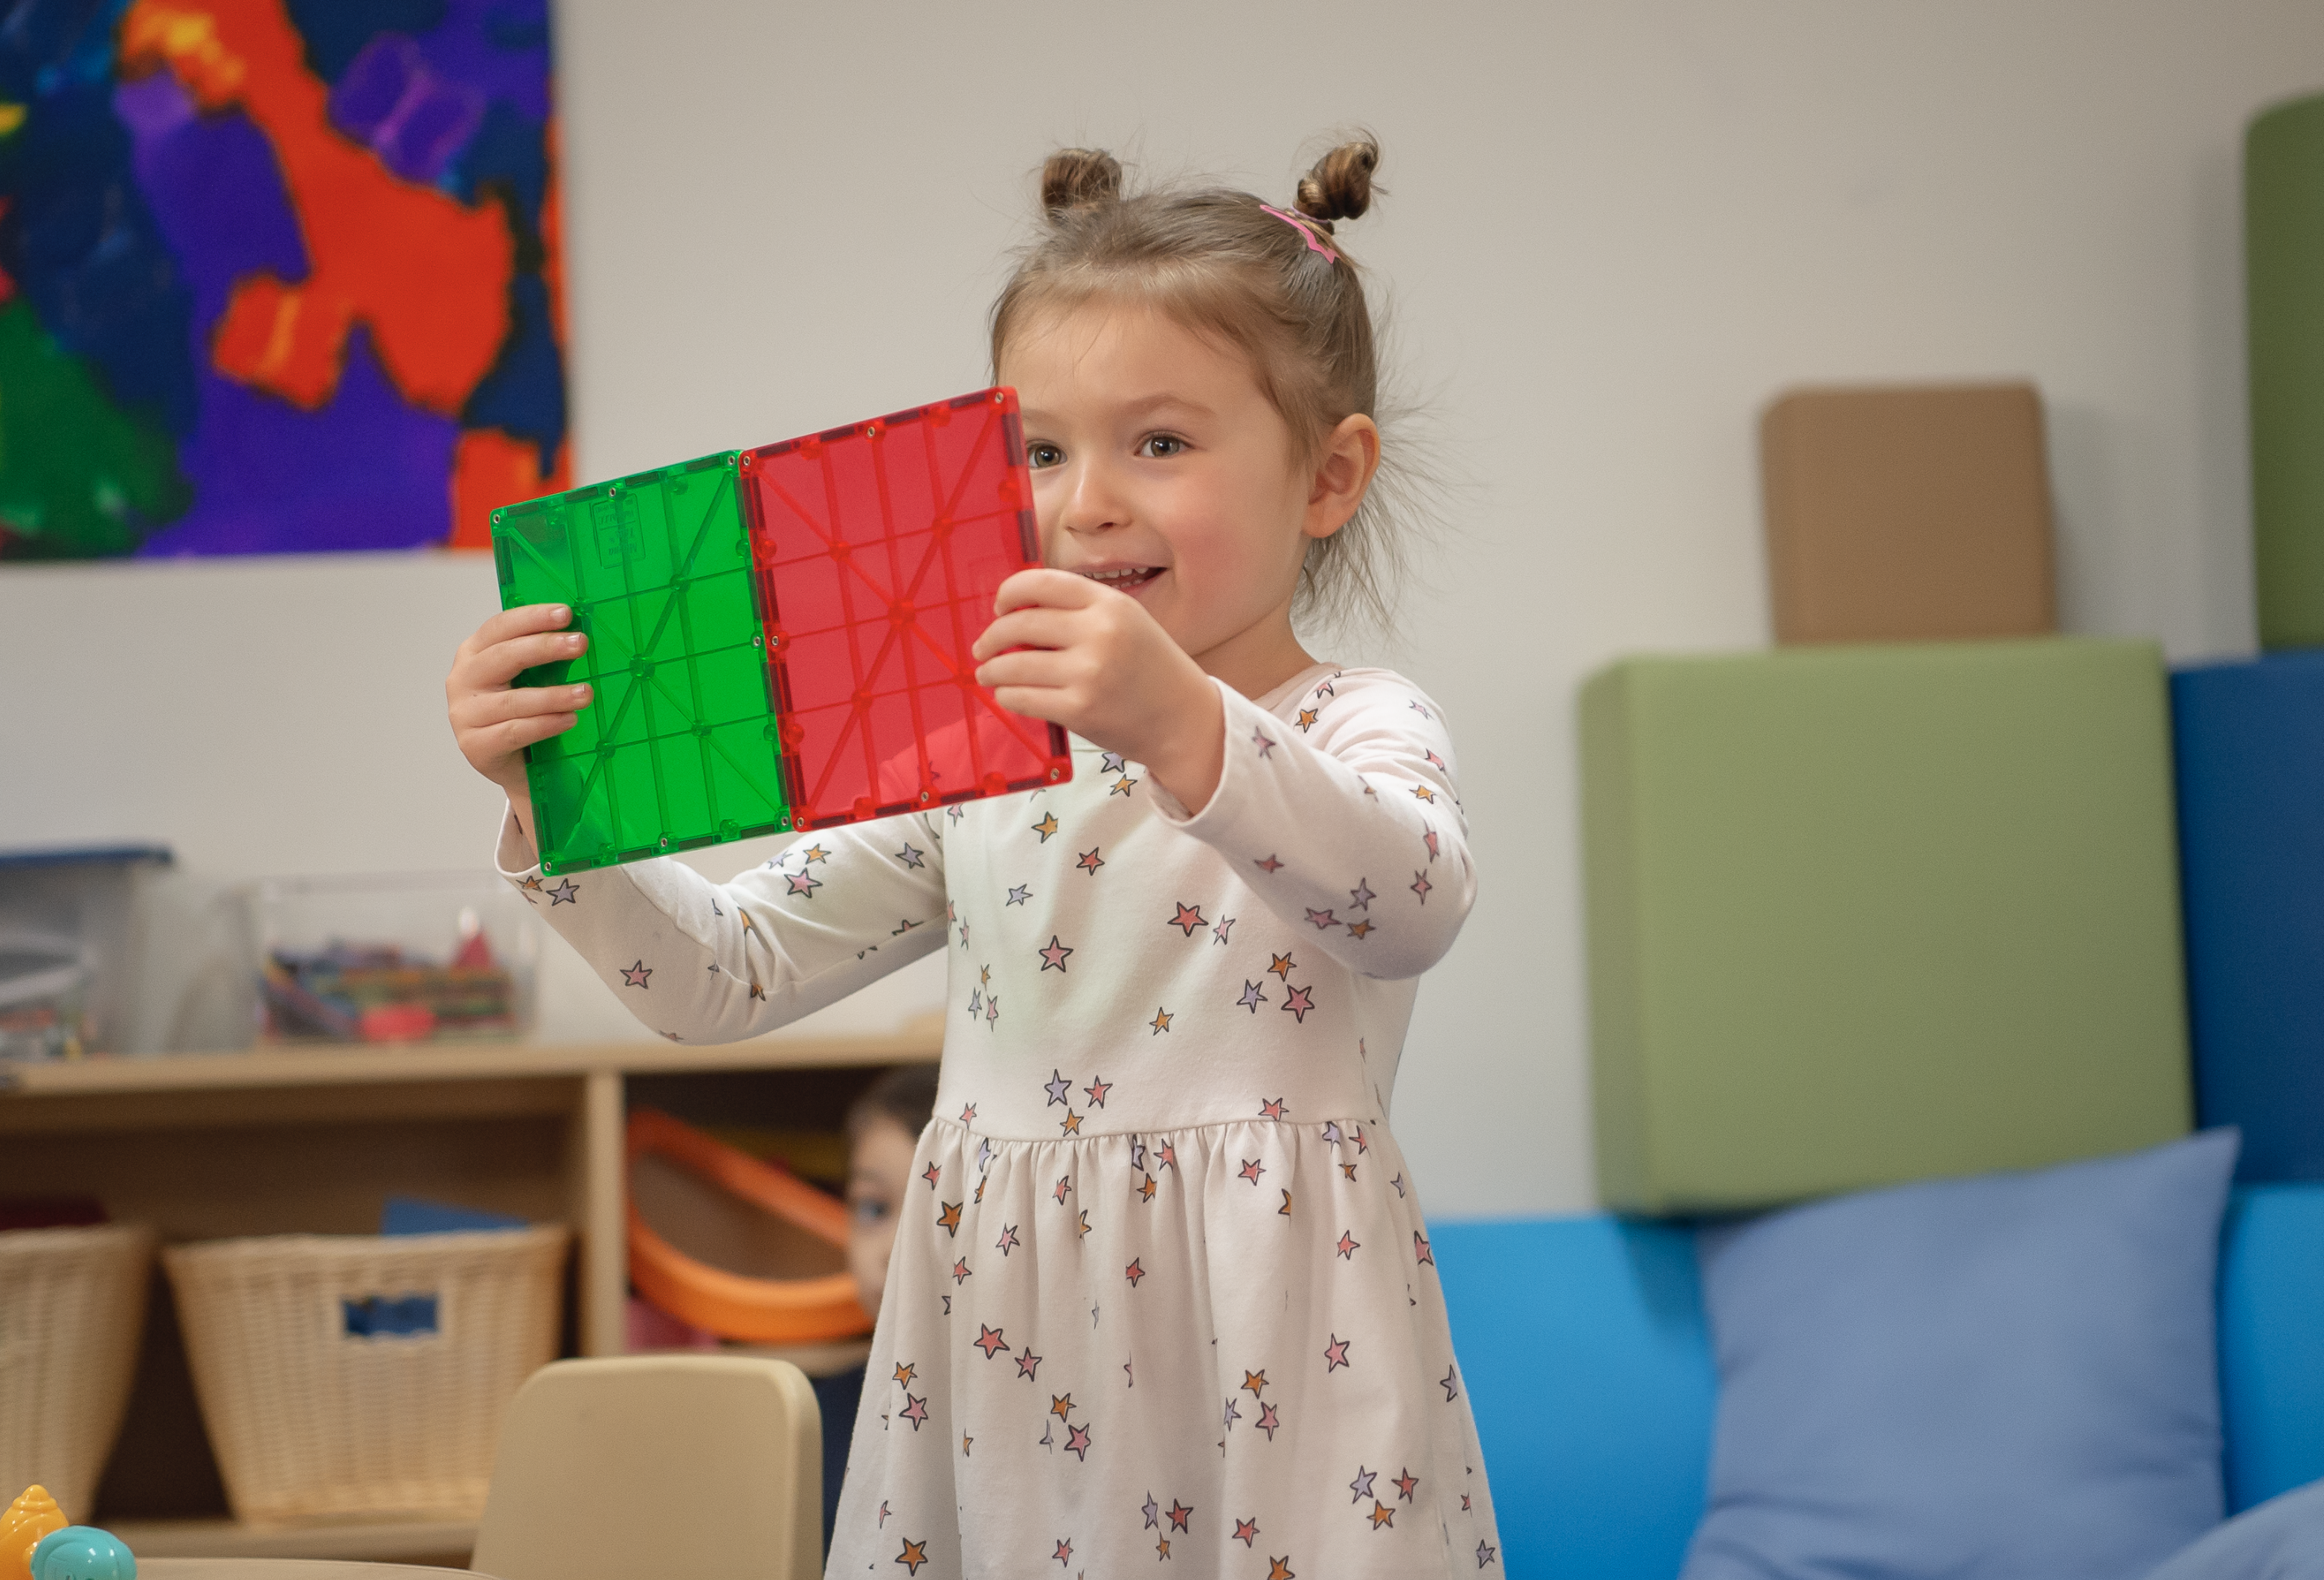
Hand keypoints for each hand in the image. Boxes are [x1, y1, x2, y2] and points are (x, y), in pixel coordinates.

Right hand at [446, 604, 592, 806]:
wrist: (516, 764)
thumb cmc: (525, 712)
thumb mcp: (529, 678)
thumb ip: (543, 656)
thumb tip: (580, 633)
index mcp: (474, 653)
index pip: (499, 627)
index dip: (532, 618)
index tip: (566, 613)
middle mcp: (462, 680)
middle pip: (503, 657)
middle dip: (545, 647)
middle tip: (580, 643)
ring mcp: (465, 715)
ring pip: (512, 700)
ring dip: (553, 696)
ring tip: (585, 694)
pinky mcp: (475, 746)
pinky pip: (514, 732)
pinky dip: (545, 725)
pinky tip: (569, 720)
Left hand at [972, 569, 1225, 811]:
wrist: (1183, 720)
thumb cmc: (1150, 669)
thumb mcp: (1126, 622)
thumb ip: (1079, 612)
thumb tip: (1015, 613)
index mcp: (1110, 604)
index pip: (1041, 583)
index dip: (1009, 592)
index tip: (999, 607)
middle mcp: (1100, 633)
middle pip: (1020, 623)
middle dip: (992, 636)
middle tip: (984, 647)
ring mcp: (1089, 673)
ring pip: (1014, 664)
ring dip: (992, 670)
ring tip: (988, 674)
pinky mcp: (1080, 709)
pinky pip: (1022, 697)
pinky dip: (1007, 696)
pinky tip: (1008, 694)